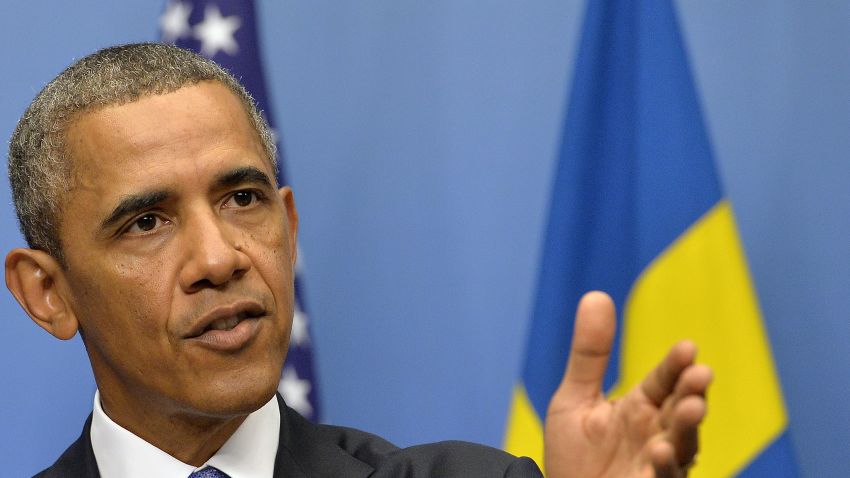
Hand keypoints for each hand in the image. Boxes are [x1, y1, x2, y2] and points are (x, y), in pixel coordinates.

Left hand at [544, 291, 711, 477]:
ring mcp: (658, 465)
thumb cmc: (574, 457)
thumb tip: (595, 294)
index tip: (688, 347)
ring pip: (683, 445)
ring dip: (688, 427)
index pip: (664, 381)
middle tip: (700, 374)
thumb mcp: (573, 400)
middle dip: (692, 392)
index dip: (676, 365)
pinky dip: (666, 466)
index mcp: (640, 408)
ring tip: (691, 408)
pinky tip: (660, 450)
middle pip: (681, 409)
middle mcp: (656, 434)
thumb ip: (589, 355)